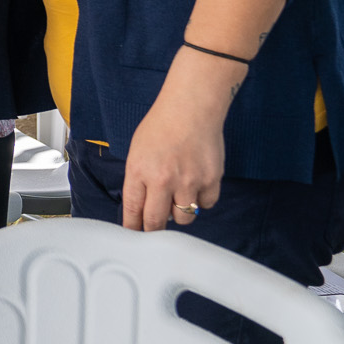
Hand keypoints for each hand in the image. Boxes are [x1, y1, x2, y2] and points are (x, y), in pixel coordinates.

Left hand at [122, 76, 227, 230]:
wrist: (191, 108)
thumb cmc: (162, 125)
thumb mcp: (137, 151)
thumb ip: (138, 179)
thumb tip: (141, 206)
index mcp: (139, 171)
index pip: (133, 210)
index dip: (133, 227)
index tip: (134, 235)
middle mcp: (162, 180)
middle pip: (156, 221)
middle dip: (154, 230)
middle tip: (155, 229)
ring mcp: (188, 181)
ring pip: (184, 217)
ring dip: (180, 212)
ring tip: (179, 195)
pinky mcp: (211, 180)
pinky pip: (206, 204)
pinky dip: (201, 199)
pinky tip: (196, 184)